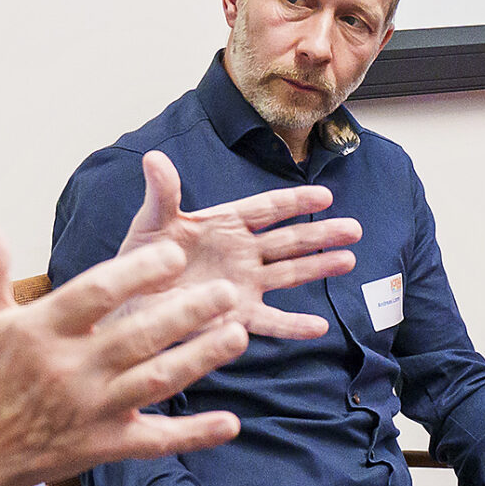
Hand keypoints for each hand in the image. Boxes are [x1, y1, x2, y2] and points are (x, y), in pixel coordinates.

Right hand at [0, 213, 251, 485]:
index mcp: (41, 332)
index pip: (95, 294)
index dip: (137, 273)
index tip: (175, 254)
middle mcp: (70, 370)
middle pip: (138, 336)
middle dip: (187, 313)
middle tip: (228, 291)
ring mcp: (92, 410)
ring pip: (156, 382)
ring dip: (201, 359)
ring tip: (239, 335)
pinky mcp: (106, 445)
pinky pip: (156, 440)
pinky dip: (194, 434)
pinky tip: (231, 422)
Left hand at [120, 150, 358, 339]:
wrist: (130, 302)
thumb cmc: (142, 259)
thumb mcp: (151, 223)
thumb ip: (162, 193)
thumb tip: (154, 158)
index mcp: (225, 224)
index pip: (267, 209)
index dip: (295, 201)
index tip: (324, 195)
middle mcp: (242, 253)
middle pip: (289, 241)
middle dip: (321, 235)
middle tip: (354, 230)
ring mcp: (244, 284)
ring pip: (289, 274)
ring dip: (318, 268)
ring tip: (348, 261)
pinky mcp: (237, 315)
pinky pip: (270, 321)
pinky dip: (293, 325)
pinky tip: (318, 327)